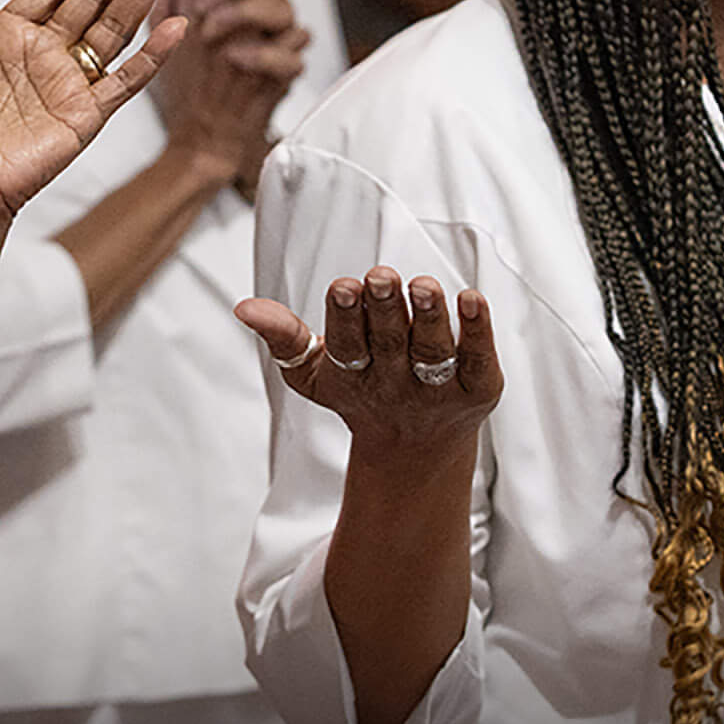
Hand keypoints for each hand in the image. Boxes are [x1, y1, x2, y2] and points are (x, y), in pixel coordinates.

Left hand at [152, 0, 308, 174]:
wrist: (199, 132)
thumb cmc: (185, 84)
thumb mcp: (166, 38)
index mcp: (236, 1)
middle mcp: (262, 16)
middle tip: (200, 8)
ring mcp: (278, 43)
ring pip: (285, 7)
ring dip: (245, 13)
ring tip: (210, 33)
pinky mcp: (287, 74)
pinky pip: (294, 55)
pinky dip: (265, 53)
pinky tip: (235, 58)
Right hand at [236, 268, 501, 456]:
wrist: (416, 447)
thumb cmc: (359, 390)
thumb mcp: (312, 372)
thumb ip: (282, 336)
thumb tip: (243, 307)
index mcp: (351, 376)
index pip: (347, 345)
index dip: (346, 317)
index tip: (345, 286)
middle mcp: (395, 383)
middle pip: (390, 344)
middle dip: (386, 308)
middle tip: (382, 276)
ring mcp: (438, 388)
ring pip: (434, 351)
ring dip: (431, 316)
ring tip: (424, 285)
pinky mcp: (479, 388)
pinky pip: (480, 358)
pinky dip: (479, 331)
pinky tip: (472, 299)